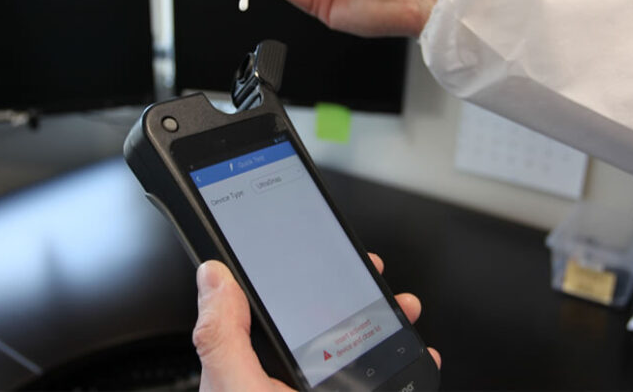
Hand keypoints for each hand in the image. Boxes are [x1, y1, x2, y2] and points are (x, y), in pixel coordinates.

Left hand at [192, 255, 440, 390]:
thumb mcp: (235, 390)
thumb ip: (221, 337)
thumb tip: (213, 276)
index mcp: (257, 374)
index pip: (277, 315)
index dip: (300, 280)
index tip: (323, 255)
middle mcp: (292, 385)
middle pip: (327, 329)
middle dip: (356, 298)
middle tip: (374, 278)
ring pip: (362, 356)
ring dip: (388, 327)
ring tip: (404, 310)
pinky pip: (385, 384)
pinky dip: (408, 368)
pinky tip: (420, 356)